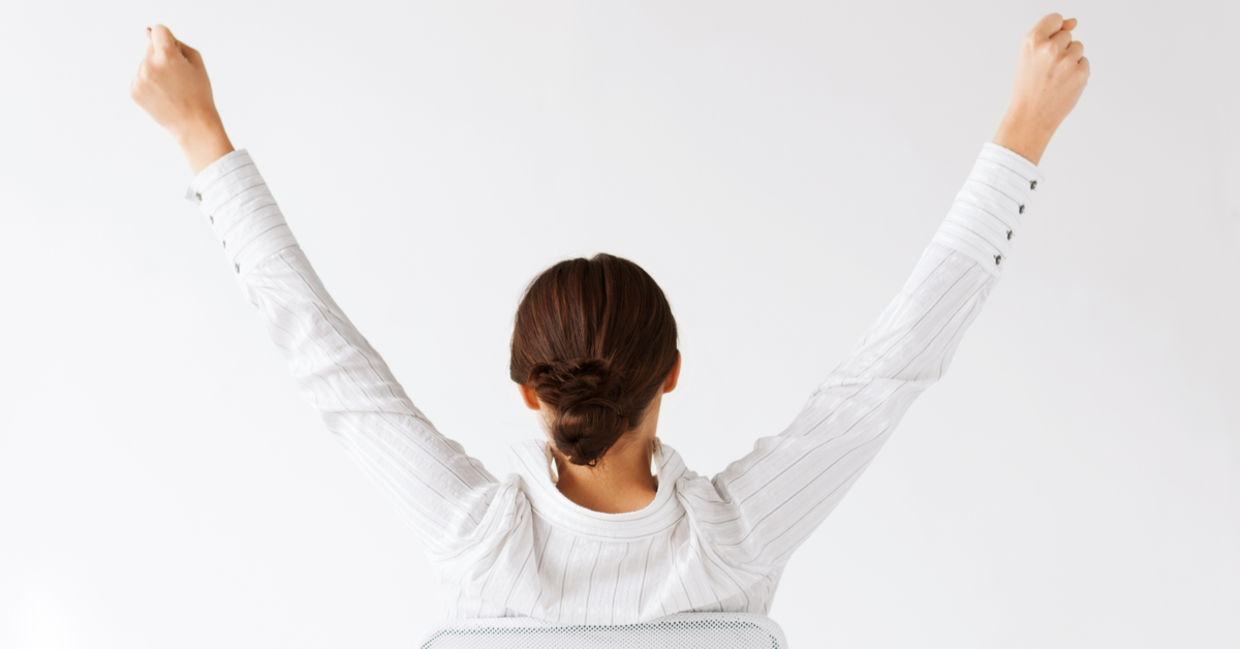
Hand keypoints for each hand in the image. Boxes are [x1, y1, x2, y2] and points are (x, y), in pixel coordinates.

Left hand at [130, 24, 232, 173]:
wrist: (193, 124)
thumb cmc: (199, 92)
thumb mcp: (196, 61)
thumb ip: (175, 42)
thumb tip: (148, 32)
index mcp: (166, 55)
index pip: (158, 30)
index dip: (168, 39)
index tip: (175, 52)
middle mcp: (148, 65)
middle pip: (151, 47)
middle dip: (163, 56)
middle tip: (178, 77)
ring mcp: (139, 78)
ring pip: (145, 63)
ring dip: (156, 70)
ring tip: (171, 89)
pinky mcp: (133, 90)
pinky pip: (140, 77)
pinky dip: (149, 83)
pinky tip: (162, 95)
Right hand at [993, 13, 1089, 164]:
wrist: (1030, 116)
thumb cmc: (1029, 86)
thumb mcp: (1029, 56)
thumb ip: (1050, 34)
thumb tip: (1074, 21)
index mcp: (1032, 41)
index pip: (1055, 19)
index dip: (1053, 31)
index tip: (1047, 46)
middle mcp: (1049, 48)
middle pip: (1067, 35)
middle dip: (1060, 49)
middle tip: (1046, 70)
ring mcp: (1067, 60)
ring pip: (1078, 48)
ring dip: (1070, 60)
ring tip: (1055, 77)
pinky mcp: (1081, 73)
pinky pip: (1084, 63)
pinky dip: (1076, 73)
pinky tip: (1063, 84)